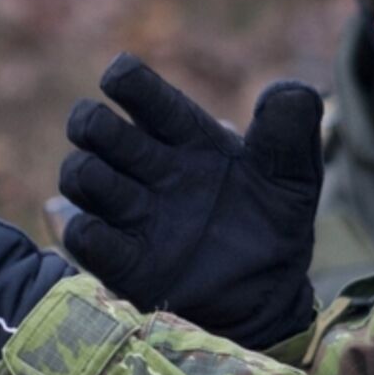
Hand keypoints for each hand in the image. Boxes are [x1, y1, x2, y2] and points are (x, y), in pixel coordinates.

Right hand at [60, 54, 323, 348]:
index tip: (119, 80)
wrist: (270, 294)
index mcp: (183, 136)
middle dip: (93, 125)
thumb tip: (286, 93)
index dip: (125, 80)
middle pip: (93, 127)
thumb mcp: (295, 174)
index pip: (140, 93)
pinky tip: (109, 231)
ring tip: (129, 196)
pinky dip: (85, 231)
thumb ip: (293, 129)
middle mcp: (148, 169)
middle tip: (128, 147)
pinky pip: (84, 238)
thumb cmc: (274, 223)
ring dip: (88, 176)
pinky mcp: (123, 263)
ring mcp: (131, 214)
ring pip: (78, 175)